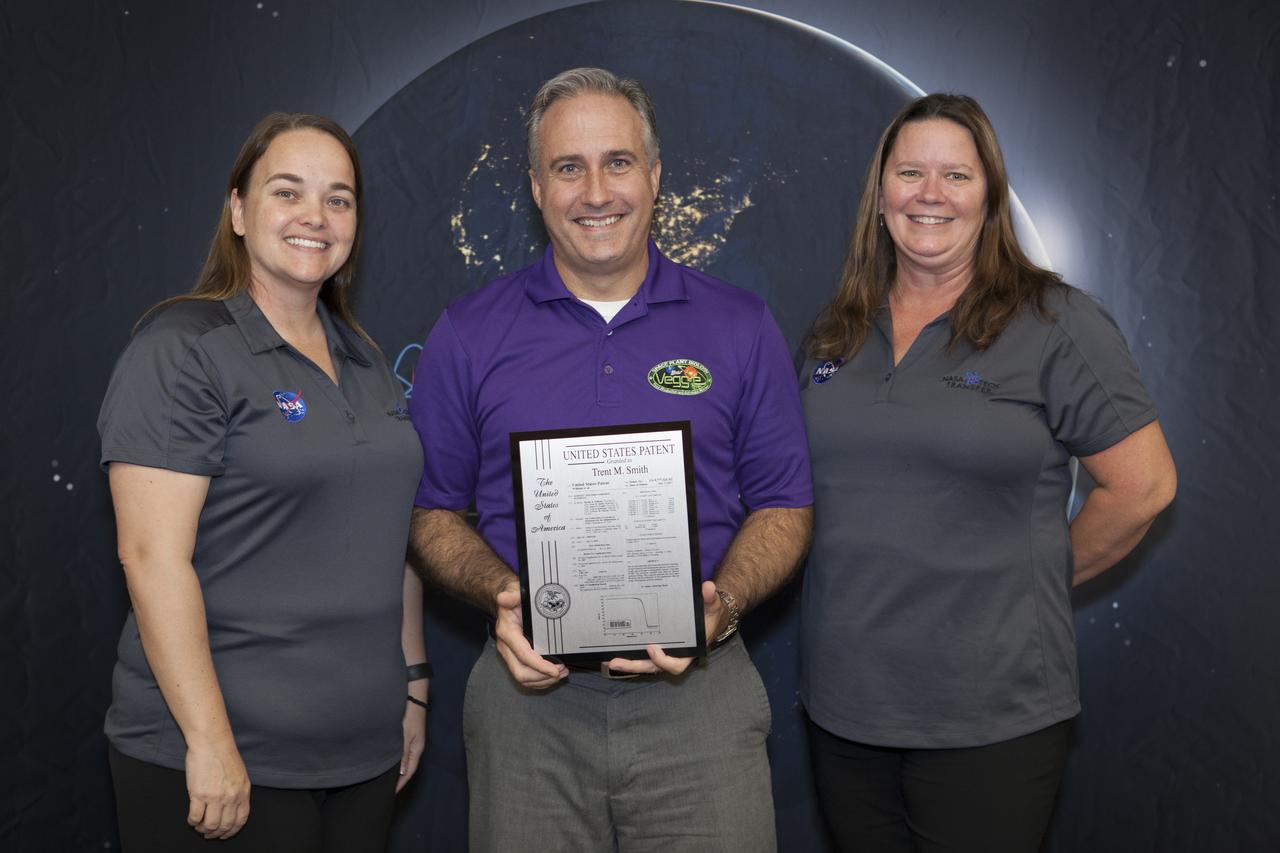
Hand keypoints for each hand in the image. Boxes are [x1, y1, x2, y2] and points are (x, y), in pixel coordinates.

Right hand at [184, 741, 249, 838]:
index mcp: (243, 792)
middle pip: (224, 825)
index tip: (224, 834)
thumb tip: (233, 807)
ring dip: (203, 829)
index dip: (231, 831)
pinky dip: (192, 822)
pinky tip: (191, 819)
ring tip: (199, 826)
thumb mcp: (239, 775)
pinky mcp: (199, 794)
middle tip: (208, 833)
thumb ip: (238, 791)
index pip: (240, 820)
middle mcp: (231, 797)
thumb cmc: (224, 755)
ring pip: (210, 825)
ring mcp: (215, 797)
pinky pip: (195, 817)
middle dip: (215, 833)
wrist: (212, 743)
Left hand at [396, 695, 427, 792]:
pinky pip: (403, 754)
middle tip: (387, 788)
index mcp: (417, 750)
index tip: (392, 793)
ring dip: (398, 770)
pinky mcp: (409, 737)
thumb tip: (401, 772)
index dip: (401, 783)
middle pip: (408, 768)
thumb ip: (403, 753)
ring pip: (405, 761)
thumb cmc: (409, 716)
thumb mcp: (405, 736)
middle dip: (399, 779)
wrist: (414, 699)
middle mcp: (416, 748)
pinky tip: (390, 762)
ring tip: (387, 779)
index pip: (409, 771)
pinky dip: (397, 761)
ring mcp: (413, 742)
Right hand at [493, 583, 566, 687]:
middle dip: (542, 677)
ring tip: (560, 673)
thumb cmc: (515, 598)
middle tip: (560, 672)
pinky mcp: (515, 658)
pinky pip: (525, 676)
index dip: (539, 666)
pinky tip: (553, 674)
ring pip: (523, 678)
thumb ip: (512, 596)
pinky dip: (540, 679)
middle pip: (521, 673)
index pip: (523, 655)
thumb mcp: (515, 592)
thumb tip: (503, 597)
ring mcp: (509, 654)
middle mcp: (506, 647)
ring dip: (543, 680)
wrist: (508, 601)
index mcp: (507, 633)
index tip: (555, 670)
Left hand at [605, 582, 722, 675]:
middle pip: (652, 667)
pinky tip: (611, 648)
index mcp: (688, 652)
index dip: (663, 660)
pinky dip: (627, 652)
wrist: (706, 615)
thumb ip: (710, 599)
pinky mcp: (654, 645)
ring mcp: (662, 652)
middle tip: (616, 662)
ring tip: (608, 658)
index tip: (651, 647)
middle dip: (634, 665)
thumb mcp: (712, 606)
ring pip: (644, 663)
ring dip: (627, 662)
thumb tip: (708, 587)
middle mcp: (673, 655)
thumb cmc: (709, 614)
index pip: (675, 665)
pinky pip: (640, 653)